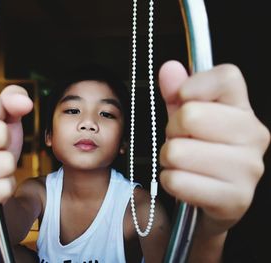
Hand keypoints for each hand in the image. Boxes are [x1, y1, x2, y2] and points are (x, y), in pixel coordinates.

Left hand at [158, 60, 269, 232]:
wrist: (213, 197)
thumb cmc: (199, 152)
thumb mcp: (186, 119)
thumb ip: (177, 93)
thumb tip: (170, 69)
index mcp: (244, 110)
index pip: (226, 77)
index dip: (195, 85)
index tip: (183, 98)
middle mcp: (254, 136)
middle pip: (190, 116)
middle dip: (173, 131)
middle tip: (182, 141)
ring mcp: (248, 169)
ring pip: (178, 152)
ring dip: (169, 159)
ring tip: (183, 163)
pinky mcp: (236, 199)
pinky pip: (177, 181)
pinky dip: (170, 181)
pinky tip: (184, 182)